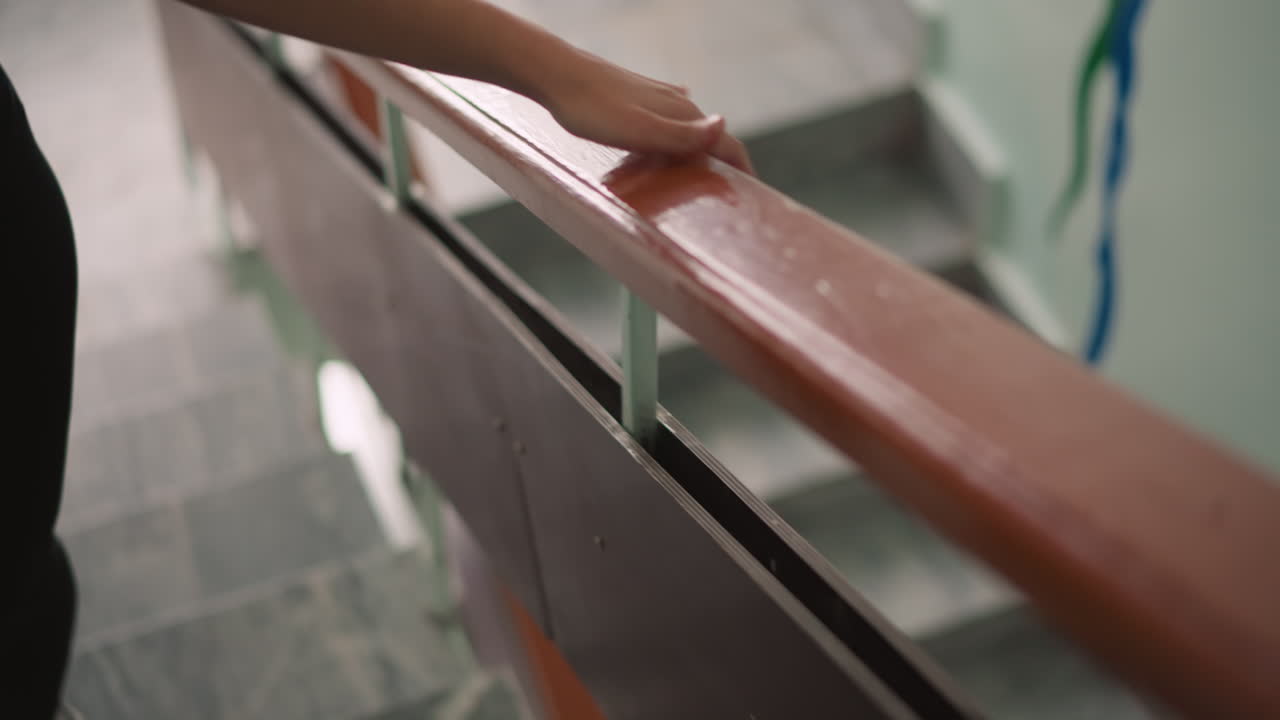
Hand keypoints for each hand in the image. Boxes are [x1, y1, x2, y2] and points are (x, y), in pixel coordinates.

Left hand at [534, 51, 754, 174]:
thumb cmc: (591, 108)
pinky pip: (668, 122)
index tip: (756, 197)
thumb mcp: (638, 130)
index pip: (726, 144)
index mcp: (682, 115)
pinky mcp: (637, 98)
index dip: (743, 171)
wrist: (554, 73)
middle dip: (726, 165)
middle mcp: (676, 104)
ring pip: (690, 129)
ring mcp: (657, 99)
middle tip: (731, 196)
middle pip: (712, 138)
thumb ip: (681, 135)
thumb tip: (724, 127)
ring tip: (704, 177)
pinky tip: (671, 136)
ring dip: (702, 152)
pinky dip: (677, 137)